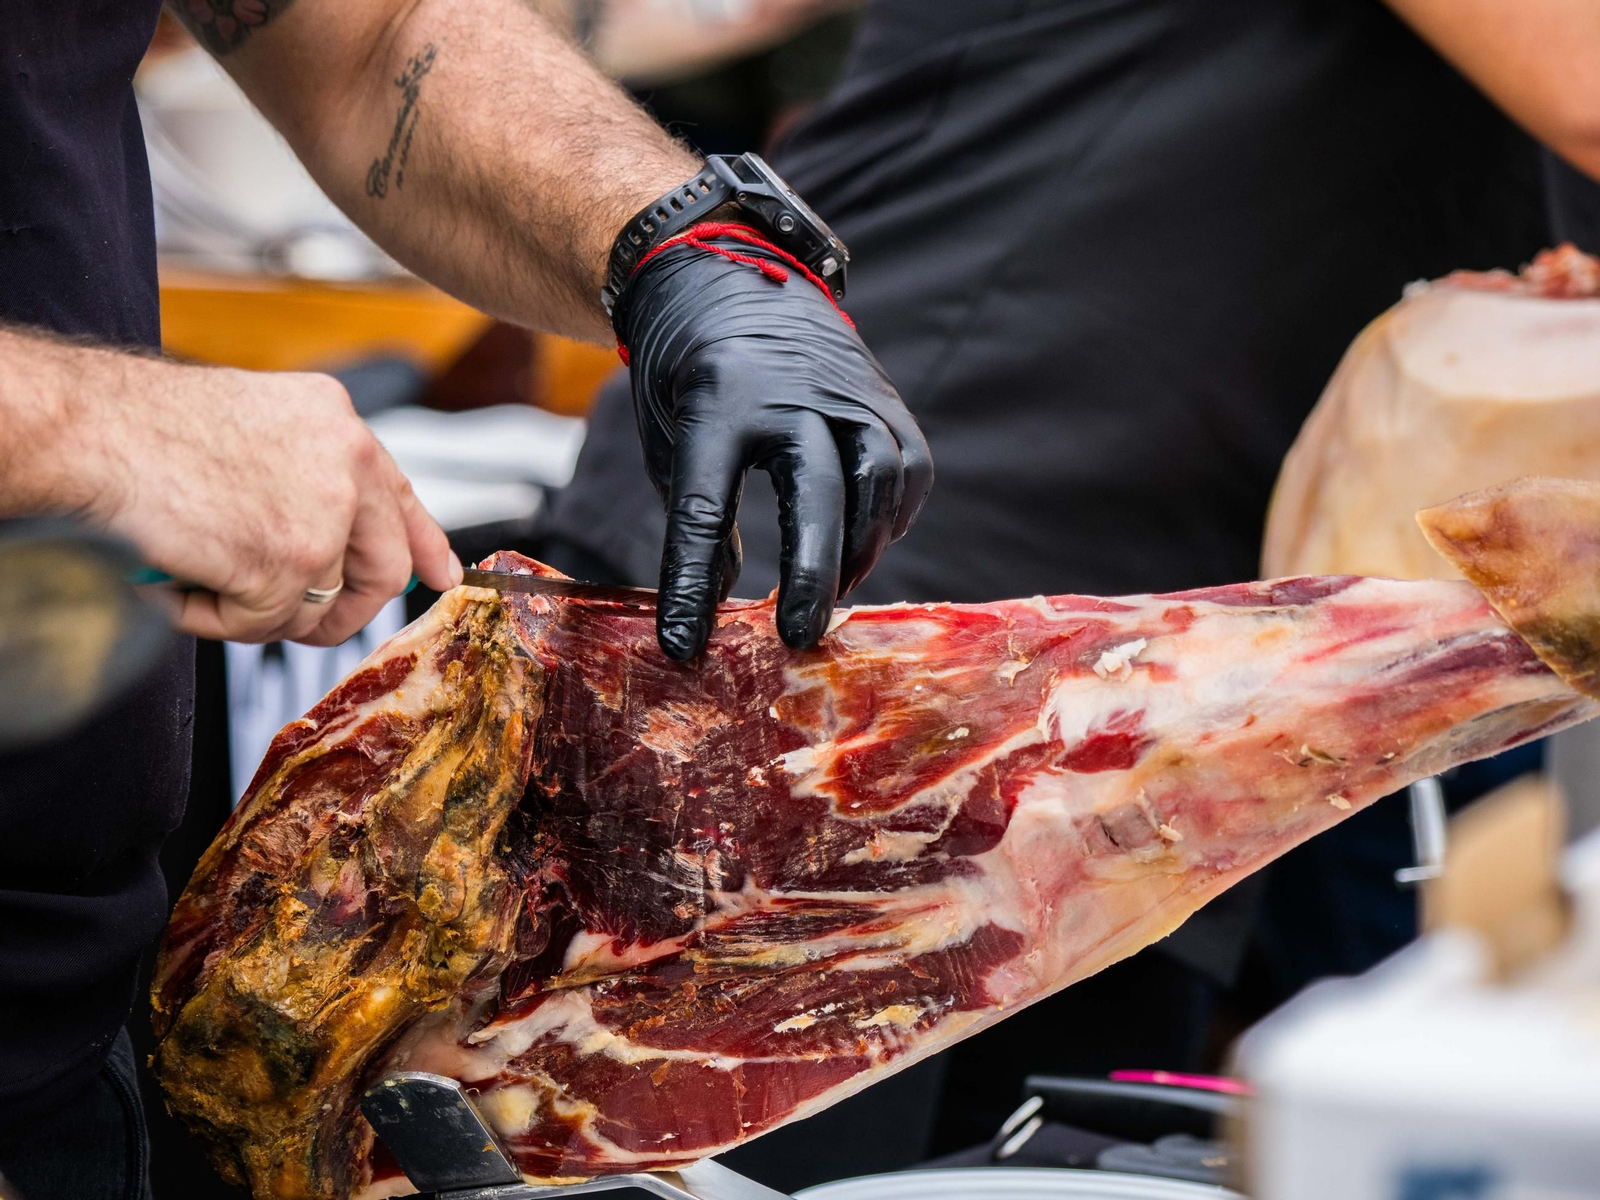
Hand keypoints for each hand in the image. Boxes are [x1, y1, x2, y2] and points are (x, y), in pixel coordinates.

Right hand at [92, 364, 460, 645]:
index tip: (441, 577)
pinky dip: (213, 619)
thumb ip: (304, 474)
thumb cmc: (147, 427)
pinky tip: (178, 582)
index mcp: (339, 423)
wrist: (94, 429)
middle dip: (344, 611)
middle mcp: (349, 463)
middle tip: (302, 623)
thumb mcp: (257, 427)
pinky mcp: (290, 562)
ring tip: (204, 584)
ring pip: (318, 607)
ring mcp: (326, 515)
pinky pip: (262, 625)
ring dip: (259, 614)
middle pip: (383, 568)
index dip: (423, 545)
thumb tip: (332, 539)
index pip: (401, 497)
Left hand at [615, 229, 932, 659]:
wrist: (727, 274)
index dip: (693, 584)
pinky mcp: (883, 396)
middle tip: (797, 637)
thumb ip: (700, 521)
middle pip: (817, 493)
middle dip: (811, 574)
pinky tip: (864, 545)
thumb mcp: (670, 441)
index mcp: (715, 401)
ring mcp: (847, 389)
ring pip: (878, 479)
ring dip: (859, 549)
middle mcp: (790, 392)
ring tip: (830, 593)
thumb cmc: (688, 376)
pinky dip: (891, 518)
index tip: (685, 647)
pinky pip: (906, 469)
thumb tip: (722, 607)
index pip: (705, 508)